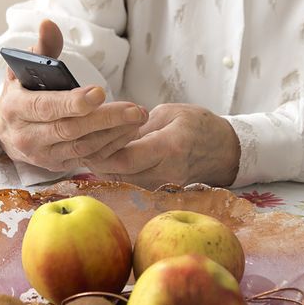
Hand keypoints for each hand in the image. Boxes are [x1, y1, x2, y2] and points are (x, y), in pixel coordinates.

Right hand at [0, 20, 147, 171]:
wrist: (7, 132)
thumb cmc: (22, 93)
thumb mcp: (23, 70)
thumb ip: (42, 48)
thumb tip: (49, 24)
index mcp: (15, 109)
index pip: (45, 107)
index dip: (72, 102)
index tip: (99, 93)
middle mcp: (27, 137)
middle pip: (69, 130)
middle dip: (105, 120)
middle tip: (135, 110)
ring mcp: (43, 156)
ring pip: (83, 147)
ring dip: (114, 133)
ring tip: (139, 118)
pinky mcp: (58, 165)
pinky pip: (88, 158)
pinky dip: (111, 145)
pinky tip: (130, 130)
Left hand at [86, 103, 239, 188]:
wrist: (226, 150)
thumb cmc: (199, 125)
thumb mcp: (169, 113)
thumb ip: (137, 124)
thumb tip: (107, 132)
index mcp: (170, 147)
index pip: (124, 157)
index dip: (99, 148)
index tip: (83, 136)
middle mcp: (166, 172)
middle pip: (118, 171)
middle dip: (95, 157)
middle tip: (77, 142)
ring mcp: (164, 185)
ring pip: (121, 179)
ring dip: (102, 165)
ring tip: (87, 147)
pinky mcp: (160, 191)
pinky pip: (130, 182)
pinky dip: (115, 170)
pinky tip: (105, 156)